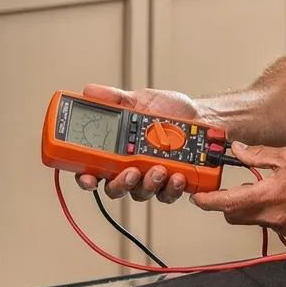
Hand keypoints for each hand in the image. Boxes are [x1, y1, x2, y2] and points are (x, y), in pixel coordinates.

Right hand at [73, 83, 205, 202]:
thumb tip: (91, 92)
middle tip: (131, 172)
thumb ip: (115, 99)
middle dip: (120, 184)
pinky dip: (171, 188)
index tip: (88, 177)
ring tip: (159, 169)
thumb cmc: (167, 109)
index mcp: (116, 150)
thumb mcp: (140, 99)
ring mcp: (150, 177)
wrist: (199, 114)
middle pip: (115, 188)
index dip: (86, 178)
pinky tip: (177, 175)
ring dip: (148, 185)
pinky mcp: (171, 183)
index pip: (93, 169)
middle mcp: (130, 167)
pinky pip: (167, 195)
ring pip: (141, 193)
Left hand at [193, 142, 285, 236]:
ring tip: (262, 189)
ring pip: (252, 220)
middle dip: (227, 205)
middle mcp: (272, 216)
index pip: (227, 203)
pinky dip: (267, 212)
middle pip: (234, 216)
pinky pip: (270, 223)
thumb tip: (239, 150)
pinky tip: (281, 198)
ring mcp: (282, 226)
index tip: (198, 198)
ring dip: (249, 207)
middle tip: (230, 190)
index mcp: (268, 196)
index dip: (207, 201)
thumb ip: (258, 155)